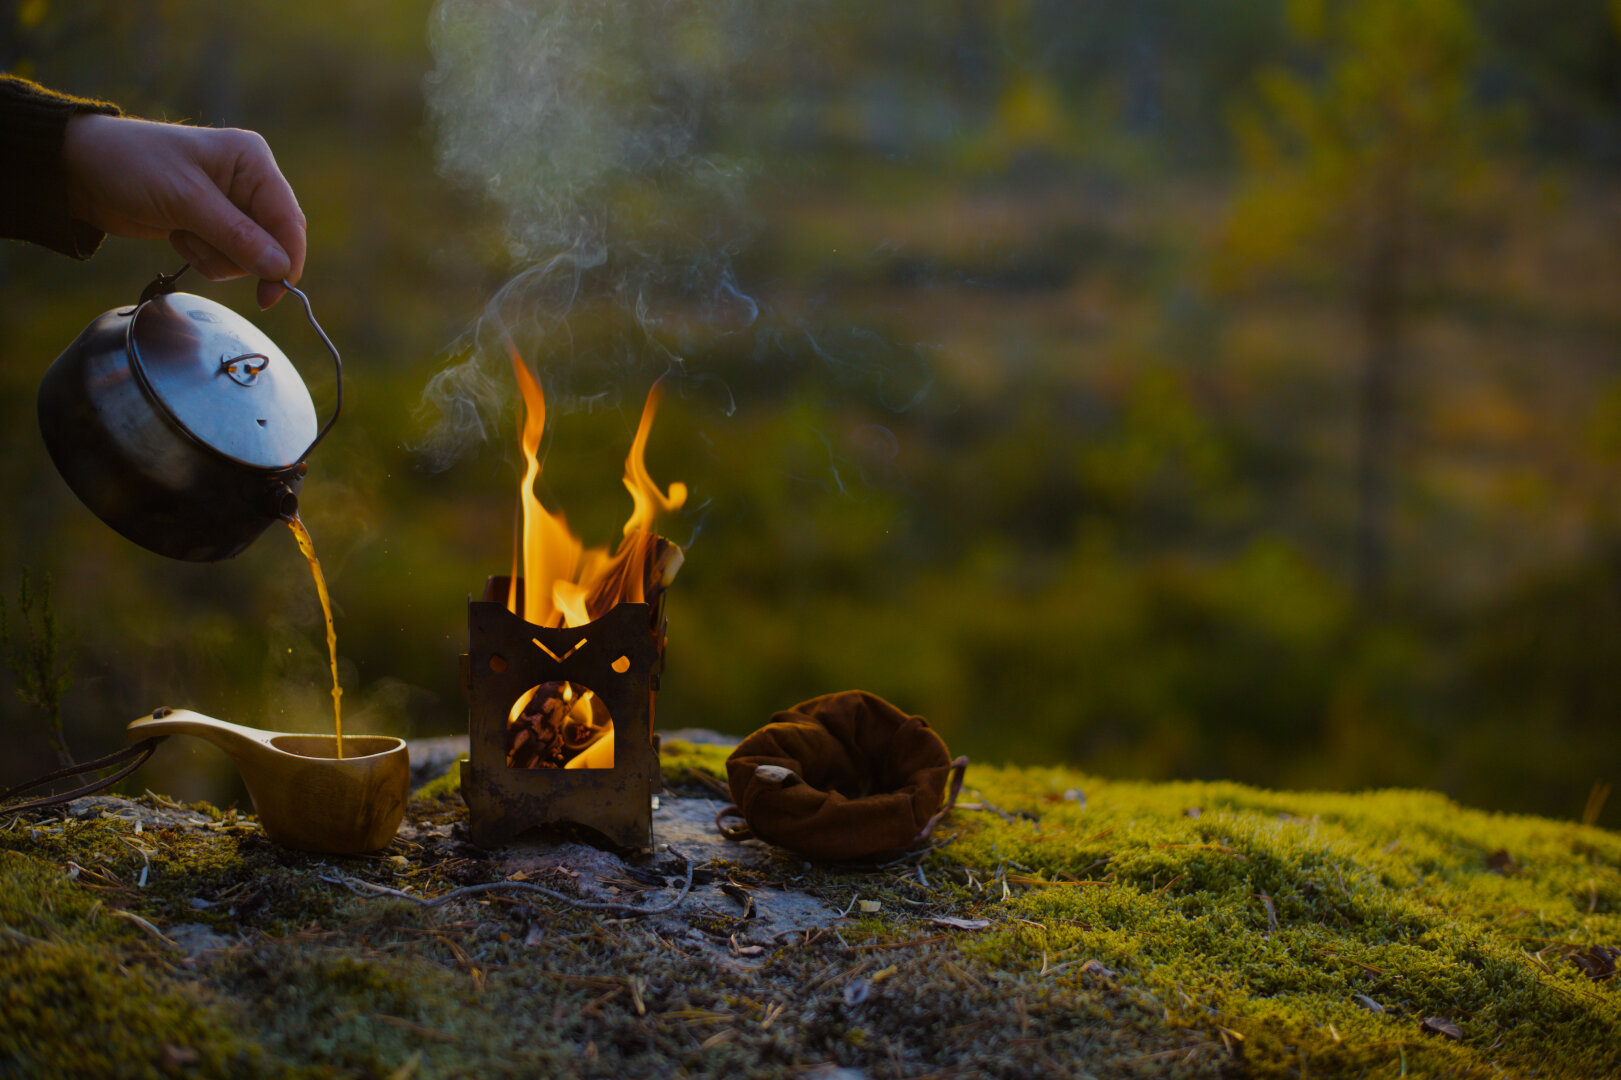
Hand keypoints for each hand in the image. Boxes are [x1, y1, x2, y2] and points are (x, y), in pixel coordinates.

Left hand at [62, 114, 305, 308]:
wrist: (80, 170)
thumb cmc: (131, 167)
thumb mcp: (186, 201)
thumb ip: (237, 236)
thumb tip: (281, 269)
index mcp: (252, 161)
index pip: (288, 220)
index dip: (286, 259)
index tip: (273, 294)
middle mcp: (248, 180)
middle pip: (273, 241)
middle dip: (239, 255)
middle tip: (201, 248)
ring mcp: (231, 204)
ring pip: (250, 256)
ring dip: (214, 256)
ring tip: (181, 233)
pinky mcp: (212, 223)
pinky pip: (226, 257)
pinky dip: (203, 256)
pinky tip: (177, 236)